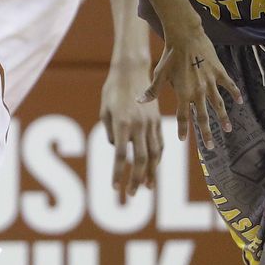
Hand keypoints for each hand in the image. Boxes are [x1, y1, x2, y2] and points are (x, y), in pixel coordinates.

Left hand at [100, 62, 162, 197]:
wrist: (132, 70)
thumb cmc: (113, 89)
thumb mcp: (104, 110)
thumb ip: (109, 132)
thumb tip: (116, 148)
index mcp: (122, 123)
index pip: (119, 156)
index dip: (117, 173)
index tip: (115, 187)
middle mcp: (138, 126)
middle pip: (140, 159)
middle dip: (136, 179)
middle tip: (132, 193)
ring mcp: (150, 123)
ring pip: (154, 154)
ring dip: (151, 173)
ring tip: (147, 187)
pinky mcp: (157, 120)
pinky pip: (160, 144)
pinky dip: (157, 158)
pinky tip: (154, 168)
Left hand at [141, 27, 241, 148]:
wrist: (185, 36)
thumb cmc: (169, 55)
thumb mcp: (158, 74)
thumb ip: (152, 91)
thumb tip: (139, 102)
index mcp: (183, 93)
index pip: (183, 117)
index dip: (183, 129)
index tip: (183, 140)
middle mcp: (198, 91)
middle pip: (203, 117)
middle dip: (206, 134)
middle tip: (210, 147)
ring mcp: (210, 82)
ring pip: (219, 105)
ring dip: (223, 118)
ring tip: (228, 130)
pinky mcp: (218, 71)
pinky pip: (229, 85)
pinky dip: (235, 93)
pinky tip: (240, 101)